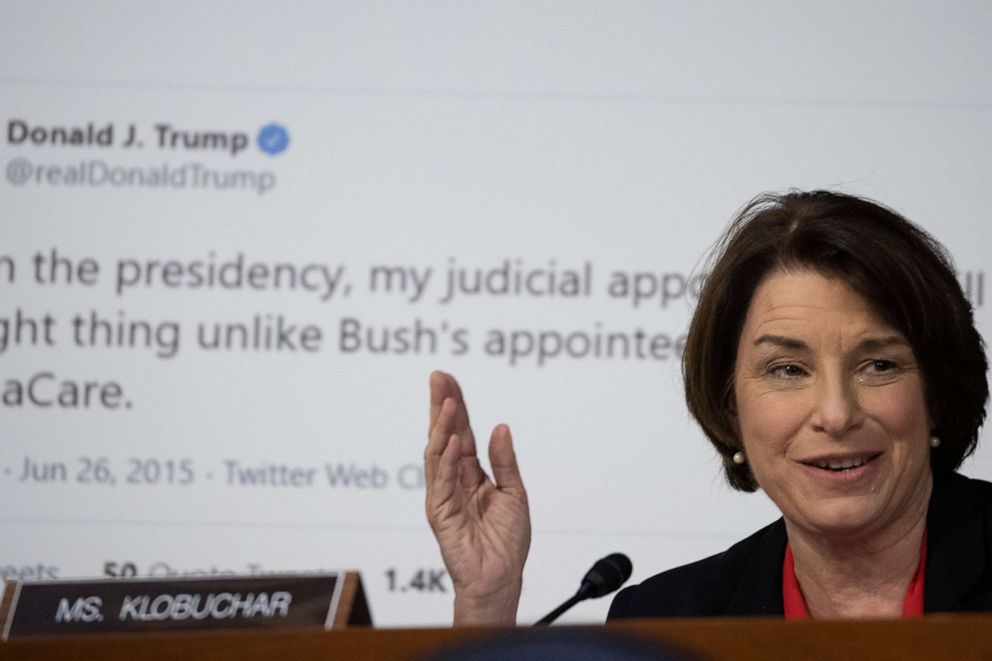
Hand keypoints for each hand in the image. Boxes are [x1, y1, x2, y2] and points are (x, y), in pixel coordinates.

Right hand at [424, 371, 531, 625]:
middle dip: (440, 405)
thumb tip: (500, 426)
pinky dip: (446, 460)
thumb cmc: (507, 541)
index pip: (460, 431)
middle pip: (444, 434)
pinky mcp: (439, 512)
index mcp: (471, 473)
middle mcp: (454, 479)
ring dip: (441, 426)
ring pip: (437, 452)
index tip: (448, 379)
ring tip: (446, 401)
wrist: (501, 577)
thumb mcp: (514, 493)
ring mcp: (443, 494)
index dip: (455, 404)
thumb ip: (504, 461)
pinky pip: (441, 481)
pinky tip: (452, 441)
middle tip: (437, 376)